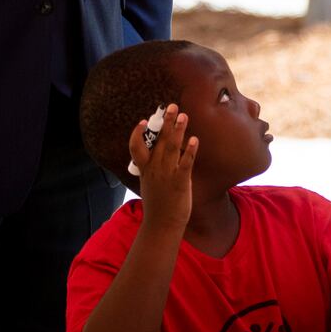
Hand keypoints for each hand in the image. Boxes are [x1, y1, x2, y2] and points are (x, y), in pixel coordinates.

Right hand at [130, 104, 196, 232]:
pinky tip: (195, 140)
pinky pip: (186, 163)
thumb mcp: (150, 184)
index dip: (137, 134)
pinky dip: (190, 151)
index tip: (142, 121)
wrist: (162, 225)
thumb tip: (157, 158)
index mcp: (145, 170)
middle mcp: (155, 169)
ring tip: (183, 115)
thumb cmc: (158, 205)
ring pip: (172, 147)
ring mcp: (167, 174)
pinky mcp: (180, 182)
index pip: (136, 148)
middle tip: (171, 106)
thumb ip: (152, 170)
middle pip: (158, 141)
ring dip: (178, 130)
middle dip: (165, 122)